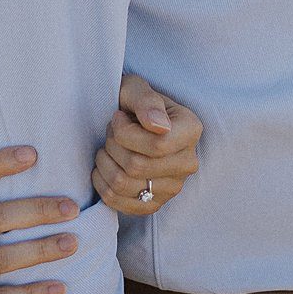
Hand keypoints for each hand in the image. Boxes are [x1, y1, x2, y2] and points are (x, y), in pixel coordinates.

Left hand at [93, 72, 201, 218]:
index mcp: (191, 130)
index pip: (157, 145)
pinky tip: (105, 167)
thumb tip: (158, 126)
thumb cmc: (133, 103)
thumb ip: (146, 102)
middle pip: (136, 166)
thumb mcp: (136, 89)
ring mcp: (173, 187)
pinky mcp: (154, 204)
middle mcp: (188, 162)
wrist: (131, 122)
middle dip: (112, 145)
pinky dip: (102, 183)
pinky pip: (117, 202)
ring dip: (104, 163)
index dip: (125, 133)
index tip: (118, 118)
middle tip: (111, 132)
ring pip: (123, 184)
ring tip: (108, 148)